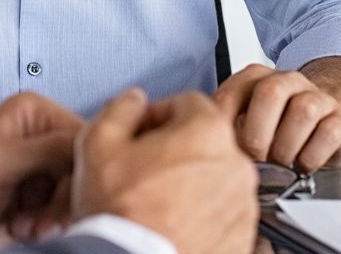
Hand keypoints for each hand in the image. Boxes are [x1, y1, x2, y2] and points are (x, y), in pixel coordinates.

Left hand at [0, 91, 80, 237]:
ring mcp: (43, 167)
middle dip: (63, 201)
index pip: (83, 138)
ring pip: (76, 194)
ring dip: (55, 217)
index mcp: (35, 112)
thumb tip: (89, 142)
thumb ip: (44, 149)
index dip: (80, 171)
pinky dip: (48, 226)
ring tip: (27, 228)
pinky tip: (24, 230)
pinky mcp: (41, 195)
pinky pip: (64, 211)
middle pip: (83, 169)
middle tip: (41, 224)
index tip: (65, 201)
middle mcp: (43, 135)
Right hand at [73, 88, 257, 253]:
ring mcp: (242, 206)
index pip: (186, 103)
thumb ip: (120, 109)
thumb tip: (133, 102)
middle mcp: (236, 166)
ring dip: (190, 185)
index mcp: (208, 132)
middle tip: (144, 171)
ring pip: (215, 180)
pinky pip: (221, 216)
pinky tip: (172, 225)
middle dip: (175, 151)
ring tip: (156, 204)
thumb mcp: (98, 144)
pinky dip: (201, 217)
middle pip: (204, 142)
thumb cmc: (121, 214)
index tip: (141, 133)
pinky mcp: (241, 238)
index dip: (157, 115)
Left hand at [214, 63, 340, 170]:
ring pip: (303, 111)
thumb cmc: (279, 126)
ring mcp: (319, 98)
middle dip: (258, 133)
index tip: (221, 145)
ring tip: (281, 162)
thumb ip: (225, 127)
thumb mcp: (247, 121)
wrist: (325, 122)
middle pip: (271, 92)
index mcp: (259, 78)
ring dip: (286, 147)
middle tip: (256, 157)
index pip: (235, 90)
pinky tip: (302, 164)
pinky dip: (311, 156)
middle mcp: (290, 81)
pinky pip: (328, 133)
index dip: (225, 121)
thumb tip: (201, 146)